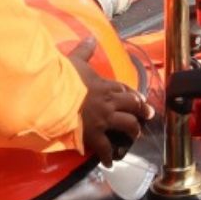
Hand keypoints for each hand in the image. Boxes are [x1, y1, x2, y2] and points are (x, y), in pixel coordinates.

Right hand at [69, 36, 152, 164]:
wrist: (53, 97)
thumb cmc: (62, 78)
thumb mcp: (74, 60)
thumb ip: (84, 50)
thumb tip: (90, 37)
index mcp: (105, 85)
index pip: (124, 89)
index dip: (133, 94)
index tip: (139, 98)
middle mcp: (109, 102)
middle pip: (133, 106)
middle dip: (142, 111)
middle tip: (148, 115)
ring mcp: (104, 119)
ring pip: (127, 125)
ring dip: (132, 131)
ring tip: (135, 136)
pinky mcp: (94, 134)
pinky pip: (106, 147)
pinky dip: (108, 156)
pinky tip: (110, 162)